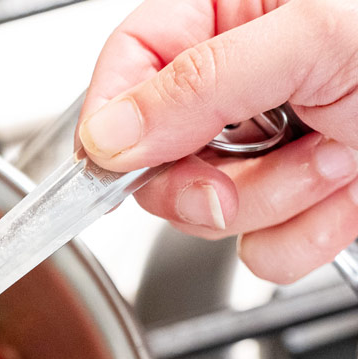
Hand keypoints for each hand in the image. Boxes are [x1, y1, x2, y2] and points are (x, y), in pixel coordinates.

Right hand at [77, 0, 357, 283]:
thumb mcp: (313, 37)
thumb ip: (198, 85)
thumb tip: (107, 134)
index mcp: (228, 14)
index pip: (127, 67)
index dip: (112, 121)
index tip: (111, 163)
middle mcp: (242, 84)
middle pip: (157, 157)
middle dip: (207, 177)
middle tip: (254, 161)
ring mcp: (271, 147)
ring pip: (210, 214)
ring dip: (277, 198)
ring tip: (339, 149)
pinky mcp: (305, 201)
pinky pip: (262, 252)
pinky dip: (308, 233)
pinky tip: (347, 186)